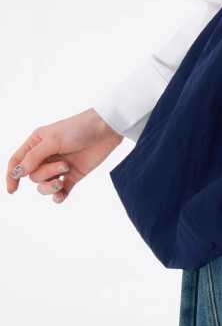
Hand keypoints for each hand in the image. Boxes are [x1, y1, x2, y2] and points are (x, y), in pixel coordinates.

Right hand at [6, 107, 122, 203]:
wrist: (106, 130)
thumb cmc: (79, 128)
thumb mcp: (53, 140)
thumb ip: (34, 157)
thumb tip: (17, 173)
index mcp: (37, 143)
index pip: (17, 161)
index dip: (11, 176)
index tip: (12, 190)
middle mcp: (46, 155)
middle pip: (32, 176)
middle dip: (45, 174)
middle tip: (63, 164)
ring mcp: (59, 166)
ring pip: (44, 186)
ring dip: (51, 185)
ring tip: (64, 175)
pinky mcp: (72, 176)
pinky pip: (59, 193)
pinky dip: (58, 196)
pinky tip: (61, 195)